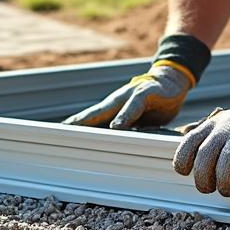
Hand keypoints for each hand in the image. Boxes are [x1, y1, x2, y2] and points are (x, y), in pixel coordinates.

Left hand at [63, 60, 194, 129]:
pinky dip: (124, 116)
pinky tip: (116, 126)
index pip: (91, 119)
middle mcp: (117, 101)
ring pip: (108, 108)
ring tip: (78, 129)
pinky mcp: (146, 93)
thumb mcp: (137, 121)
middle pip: (93, 113)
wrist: (171, 80)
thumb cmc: (152, 103)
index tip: (58, 137)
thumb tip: (113, 148)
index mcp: (113, 109)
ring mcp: (130, 95)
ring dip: (93, 119)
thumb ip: (125, 131)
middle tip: (59, 132)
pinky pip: (134, 105)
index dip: (75, 128)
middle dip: (76, 123)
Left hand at [172, 82, 229, 196]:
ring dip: (227, 185)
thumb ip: (212, 137)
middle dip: (205, 182)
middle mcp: (221, 129)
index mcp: (211, 125)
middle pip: (203, 161)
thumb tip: (198, 162)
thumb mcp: (226, 123)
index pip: (187, 145)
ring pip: (223, 168)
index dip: (183, 163)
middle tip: (214, 189)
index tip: (190, 174)